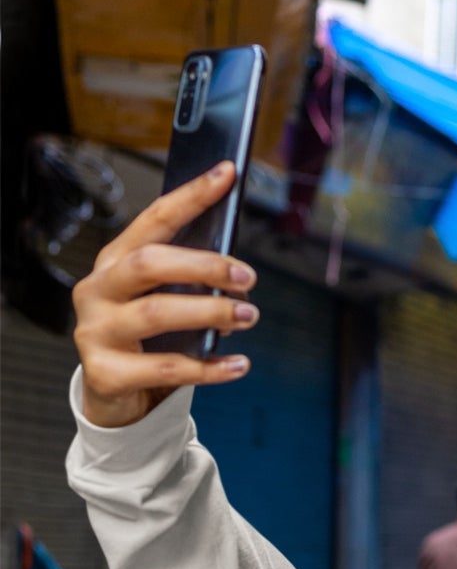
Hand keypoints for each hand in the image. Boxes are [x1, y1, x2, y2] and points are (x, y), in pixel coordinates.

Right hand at [73, 161, 256, 427]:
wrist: (115, 394)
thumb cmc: (148, 340)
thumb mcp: (168, 302)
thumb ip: (192, 285)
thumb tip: (239, 280)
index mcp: (116, 262)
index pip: (155, 219)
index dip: (191, 196)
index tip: (226, 174)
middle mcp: (98, 289)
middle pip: (150, 263)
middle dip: (203, 265)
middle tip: (247, 276)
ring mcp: (96, 330)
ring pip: (156, 314)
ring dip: (210, 313)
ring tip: (249, 316)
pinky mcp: (106, 372)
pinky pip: (166, 369)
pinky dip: (209, 368)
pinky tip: (239, 365)